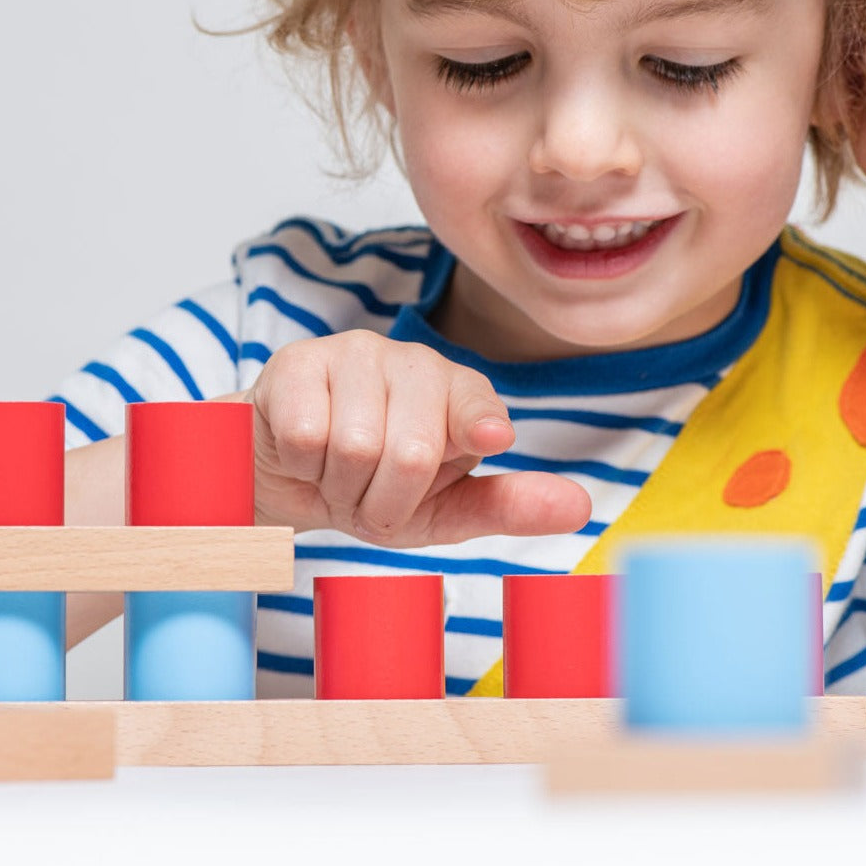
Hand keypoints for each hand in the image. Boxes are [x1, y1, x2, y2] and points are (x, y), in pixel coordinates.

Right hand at [244, 330, 591, 546]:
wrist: (285, 477)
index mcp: (457, 391)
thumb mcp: (440, 510)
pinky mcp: (296, 363)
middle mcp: (412, 362)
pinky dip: (305, 469)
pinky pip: (309, 437)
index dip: (479, 423)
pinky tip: (304, 454)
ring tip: (336, 474)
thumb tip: (580, 506)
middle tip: (369, 496)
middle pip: (414, 452)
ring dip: (341, 487)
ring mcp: (352, 354)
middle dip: (385, 502)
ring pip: (358, 447)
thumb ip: (505, 506)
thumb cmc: (370, 489)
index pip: (476, 405)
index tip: (490, 437)